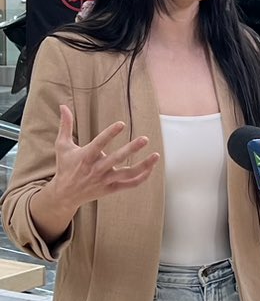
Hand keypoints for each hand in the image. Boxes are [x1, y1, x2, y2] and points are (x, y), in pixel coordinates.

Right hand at [40, 105, 159, 226]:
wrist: (64, 195)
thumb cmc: (65, 166)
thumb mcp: (62, 146)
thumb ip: (65, 125)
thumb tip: (63, 106)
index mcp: (85, 157)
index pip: (99, 144)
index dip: (109, 134)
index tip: (121, 124)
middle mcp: (96, 169)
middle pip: (116, 159)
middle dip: (131, 149)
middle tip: (145, 138)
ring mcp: (105, 180)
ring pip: (127, 174)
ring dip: (143, 165)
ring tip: (157, 155)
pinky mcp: (111, 189)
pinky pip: (130, 185)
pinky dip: (142, 177)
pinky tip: (152, 167)